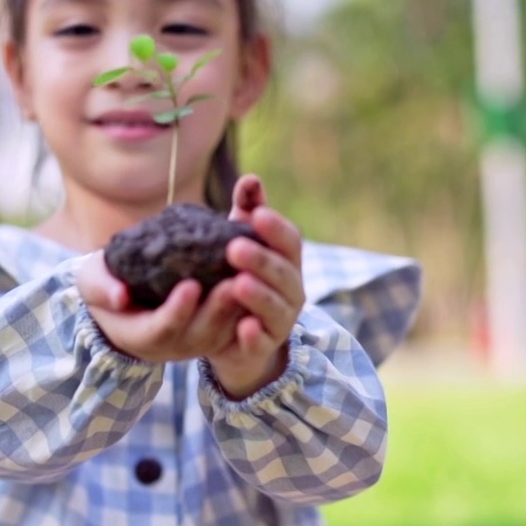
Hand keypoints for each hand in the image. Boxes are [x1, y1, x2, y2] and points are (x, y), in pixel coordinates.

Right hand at [76, 252, 243, 362]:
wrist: (122, 297)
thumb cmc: (105, 286)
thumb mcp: (92, 283)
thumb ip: (101, 287)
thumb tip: (119, 296)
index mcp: (141, 335)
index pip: (162, 328)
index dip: (177, 310)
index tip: (190, 285)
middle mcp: (172, 344)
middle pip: (199, 334)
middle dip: (217, 310)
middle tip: (234, 282)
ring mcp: (194, 340)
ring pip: (222, 332)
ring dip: (238, 308)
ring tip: (251, 278)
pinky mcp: (212, 330)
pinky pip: (233, 323)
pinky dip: (245, 304)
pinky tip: (255, 276)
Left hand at [205, 175, 305, 398]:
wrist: (235, 338)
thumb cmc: (240, 278)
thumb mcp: (241, 243)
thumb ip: (248, 211)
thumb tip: (250, 178)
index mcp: (287, 262)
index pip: (290, 241)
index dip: (276, 228)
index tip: (258, 214)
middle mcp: (291, 290)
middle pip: (283, 273)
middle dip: (261, 260)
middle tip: (234, 248)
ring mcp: (280, 320)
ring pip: (275, 307)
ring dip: (259, 295)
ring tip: (237, 284)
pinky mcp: (263, 347)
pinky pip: (262, 342)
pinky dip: (254, 335)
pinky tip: (243, 327)